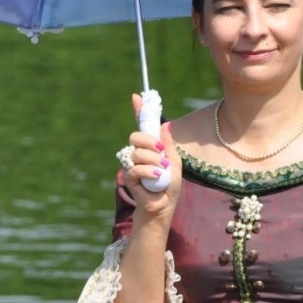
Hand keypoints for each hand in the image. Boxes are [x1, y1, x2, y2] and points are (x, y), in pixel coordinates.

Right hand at [122, 94, 181, 222]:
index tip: (137, 97)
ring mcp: (132, 164)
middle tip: (161, 152)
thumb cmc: (170, 185)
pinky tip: (157, 177)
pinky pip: (136, 168)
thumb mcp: (174, 162)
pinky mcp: (128, 177)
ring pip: (137, 152)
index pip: (143, 126)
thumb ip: (168, 144)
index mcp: (151, 147)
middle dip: (149, 142)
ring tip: (162, 172)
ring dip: (153, 161)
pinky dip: (149, 172)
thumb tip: (166, 124)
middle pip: (136, 136)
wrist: (164, 204)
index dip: (139, 111)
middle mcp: (139, 152)